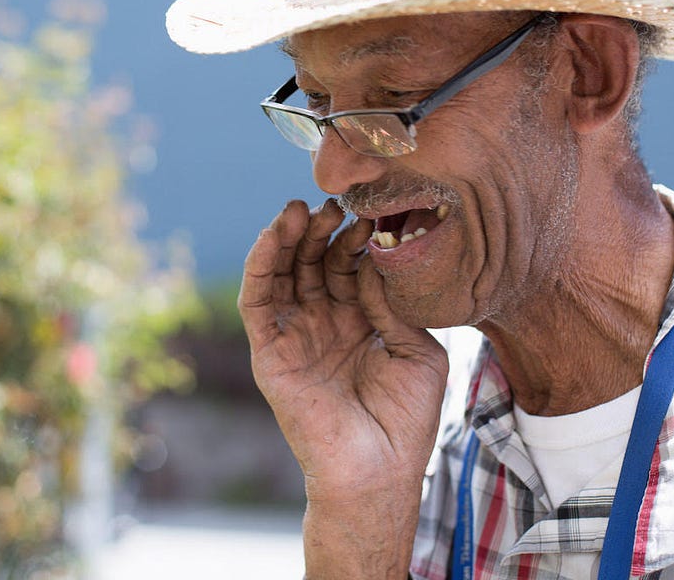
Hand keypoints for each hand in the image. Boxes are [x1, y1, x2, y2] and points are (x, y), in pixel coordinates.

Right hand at [239, 199, 448, 577]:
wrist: (378, 470)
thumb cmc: (406, 419)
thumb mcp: (416, 350)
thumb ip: (394, 303)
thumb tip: (378, 256)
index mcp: (361, 322)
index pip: (350, 266)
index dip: (357, 238)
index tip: (374, 211)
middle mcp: (325, 324)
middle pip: (314, 262)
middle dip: (322, 231)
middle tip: (337, 204)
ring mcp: (295, 336)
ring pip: (282, 273)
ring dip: (288, 238)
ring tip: (301, 208)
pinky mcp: (269, 352)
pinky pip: (257, 300)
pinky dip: (261, 263)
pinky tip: (275, 234)